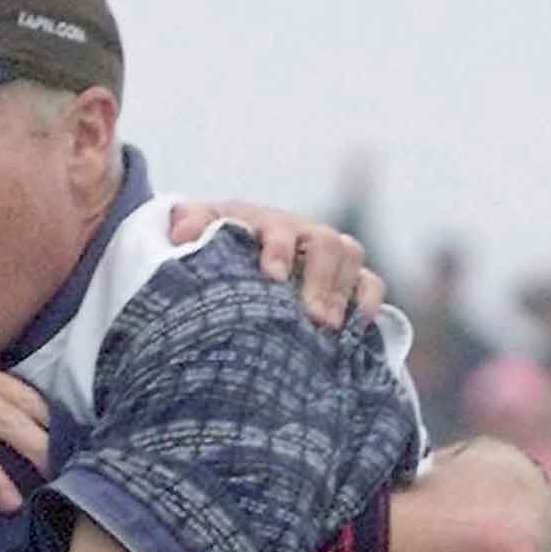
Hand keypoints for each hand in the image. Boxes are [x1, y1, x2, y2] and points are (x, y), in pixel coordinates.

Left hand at [169, 201, 384, 327]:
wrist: (232, 244)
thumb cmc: (215, 240)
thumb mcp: (198, 228)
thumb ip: (190, 224)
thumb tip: (181, 234)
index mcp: (267, 224)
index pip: (280, 231)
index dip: (279, 251)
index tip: (273, 277)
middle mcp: (302, 233)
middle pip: (325, 244)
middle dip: (320, 280)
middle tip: (313, 316)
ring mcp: (326, 253)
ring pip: (350, 256)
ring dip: (342, 290)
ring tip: (328, 327)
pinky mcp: (344, 275)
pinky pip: (369, 280)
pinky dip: (368, 298)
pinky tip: (358, 325)